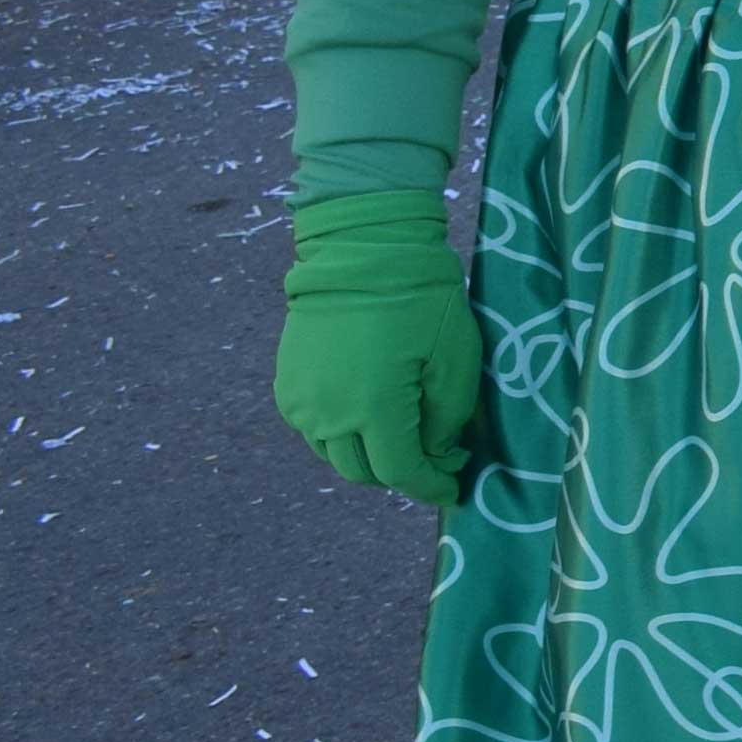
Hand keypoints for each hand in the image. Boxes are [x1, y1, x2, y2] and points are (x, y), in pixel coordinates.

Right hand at [276, 189, 489, 502]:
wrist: (365, 250)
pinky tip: (365, 413)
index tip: (453, 490)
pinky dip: (339, 434)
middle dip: (401, 472)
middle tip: (434, 456)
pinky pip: (313, 430)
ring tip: (401, 433)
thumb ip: (447, 420)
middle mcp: (328, 414)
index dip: (430, 487)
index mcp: (374, 409)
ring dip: (367, 455)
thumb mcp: (456, 361)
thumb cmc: (423, 301)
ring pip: (334, 455)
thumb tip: (435, 453)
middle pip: (363, 472)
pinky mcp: (286, 385)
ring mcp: (301, 401)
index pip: (401, 472)